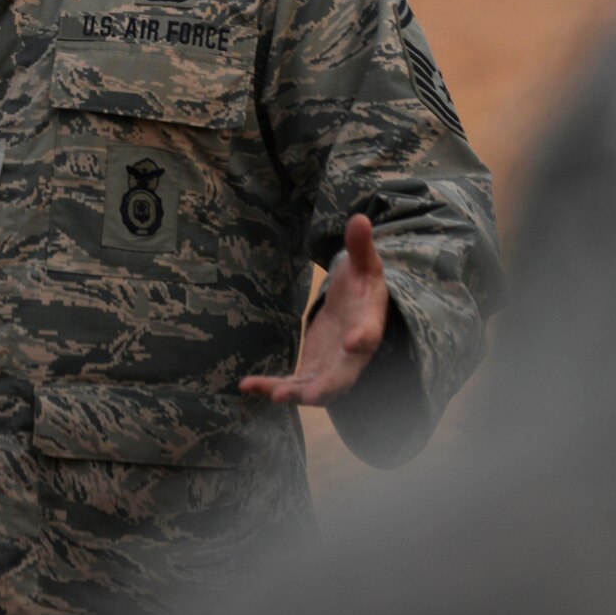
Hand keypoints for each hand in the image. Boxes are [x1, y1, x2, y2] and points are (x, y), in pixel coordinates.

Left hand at [240, 214, 389, 405]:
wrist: (358, 309)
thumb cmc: (363, 285)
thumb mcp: (365, 263)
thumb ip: (361, 245)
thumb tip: (361, 218)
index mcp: (368, 324)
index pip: (369, 333)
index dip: (362, 338)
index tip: (353, 341)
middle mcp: (352, 355)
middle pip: (343, 377)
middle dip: (325, 388)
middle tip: (307, 396)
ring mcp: (332, 368)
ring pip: (315, 389)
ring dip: (293, 394)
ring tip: (270, 394)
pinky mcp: (312, 371)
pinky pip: (292, 385)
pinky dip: (272, 387)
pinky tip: (246, 386)